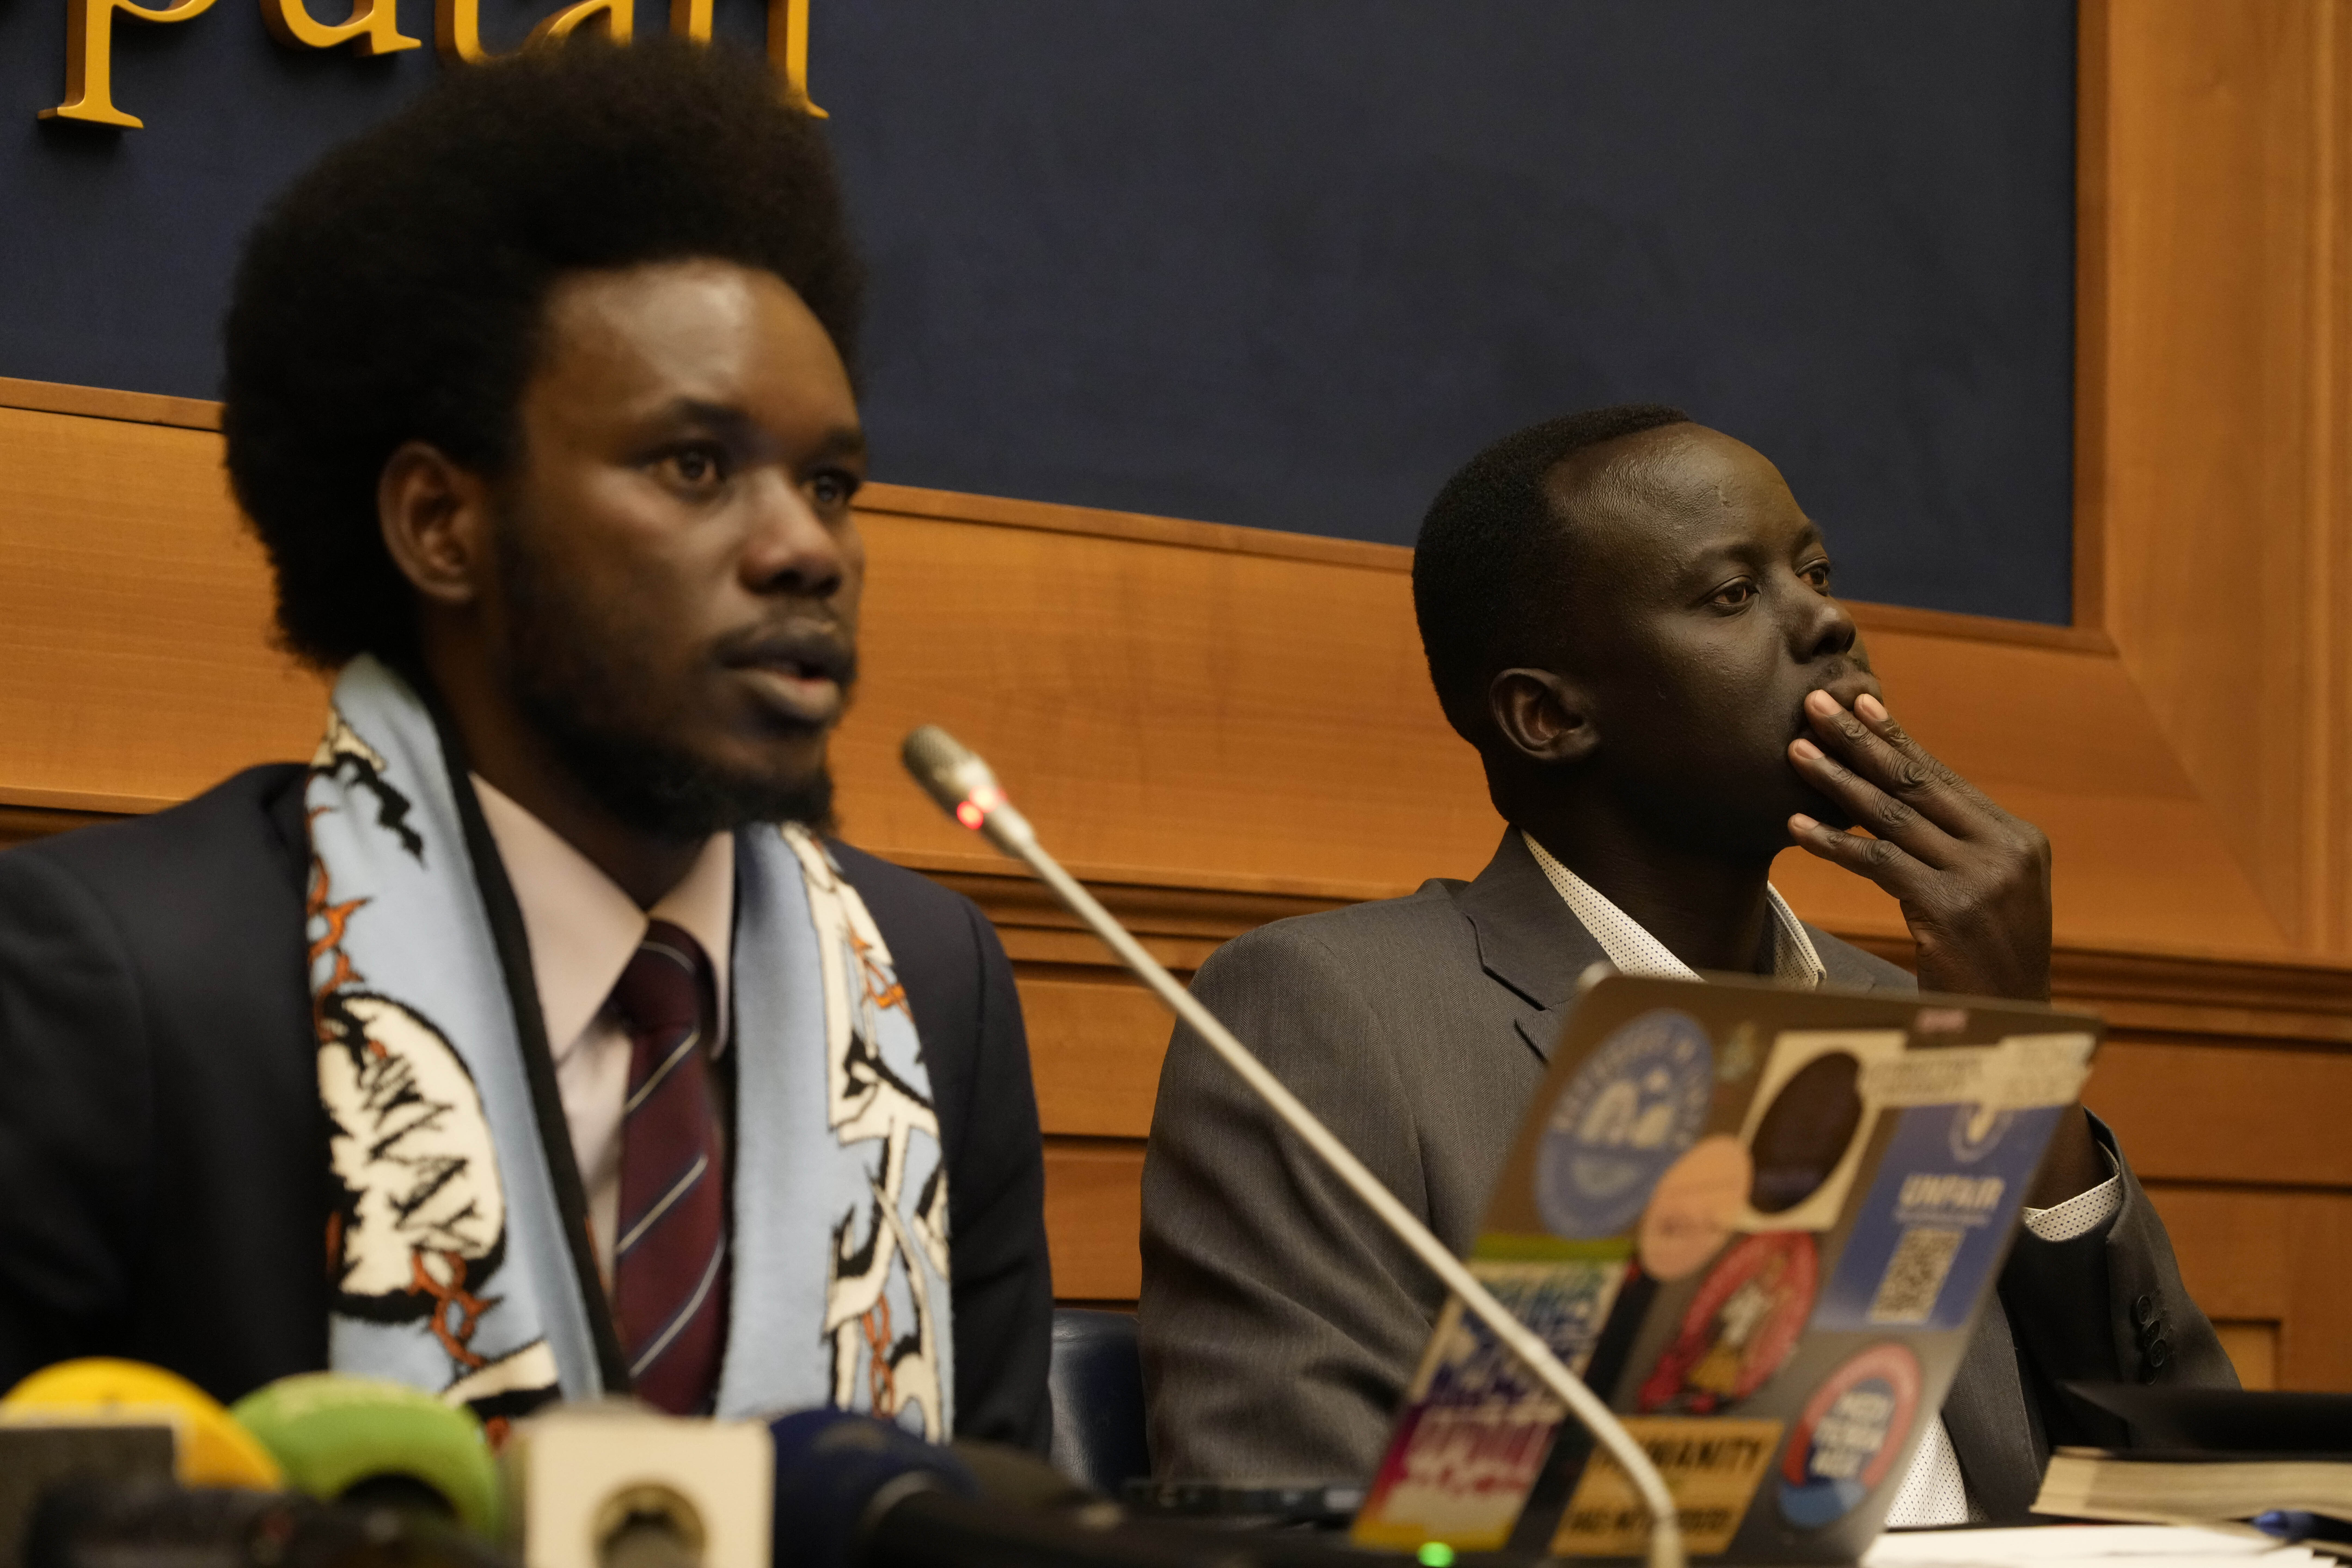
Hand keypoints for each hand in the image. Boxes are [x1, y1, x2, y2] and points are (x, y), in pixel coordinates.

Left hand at [1785, 690, 2052, 1000]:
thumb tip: (1899, 793)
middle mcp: (2005, 849)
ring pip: (1890, 817)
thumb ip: (1956, 845)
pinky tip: (1796, 825)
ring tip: (1794, 751)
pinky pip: (1877, 863)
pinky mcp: (1948, 909)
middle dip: (1860, 740)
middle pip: (1916, 783)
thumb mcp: (1987, 890)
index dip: (1896, 737)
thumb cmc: (1987, 959)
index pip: (1943, 777)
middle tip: (1815, 703)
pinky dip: (1833, 842)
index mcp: (2017, 837)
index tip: (1859, 700)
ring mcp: (1980, 878)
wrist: (2012, 1023)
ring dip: (1836, 781)